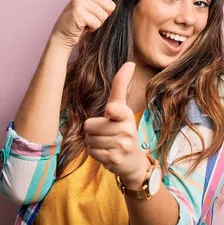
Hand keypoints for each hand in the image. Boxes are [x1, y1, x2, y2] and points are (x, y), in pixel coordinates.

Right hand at [51, 0, 119, 48]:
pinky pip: (97, 23)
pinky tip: (82, 26)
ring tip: (85, 21)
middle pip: (111, 6)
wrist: (64, 34)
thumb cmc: (80, 20)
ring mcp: (80, 0)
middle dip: (103, 16)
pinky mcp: (78, 12)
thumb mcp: (90, 2)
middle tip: (89, 17)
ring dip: (97, 23)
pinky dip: (91, 28)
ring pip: (104, 16)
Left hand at [84, 62, 149, 186]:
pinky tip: (106, 152)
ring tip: (106, 143)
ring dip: (93, 142)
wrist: (133, 161)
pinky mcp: (115, 159)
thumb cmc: (123, 130)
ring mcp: (121, 145)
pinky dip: (95, 153)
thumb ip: (121, 86)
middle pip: (90, 125)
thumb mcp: (122, 108)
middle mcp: (126, 129)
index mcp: (125, 114)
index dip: (113, 111)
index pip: (118, 109)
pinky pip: (92, 152)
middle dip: (92, 130)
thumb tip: (130, 62)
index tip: (111, 111)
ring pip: (90, 139)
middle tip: (104, 133)